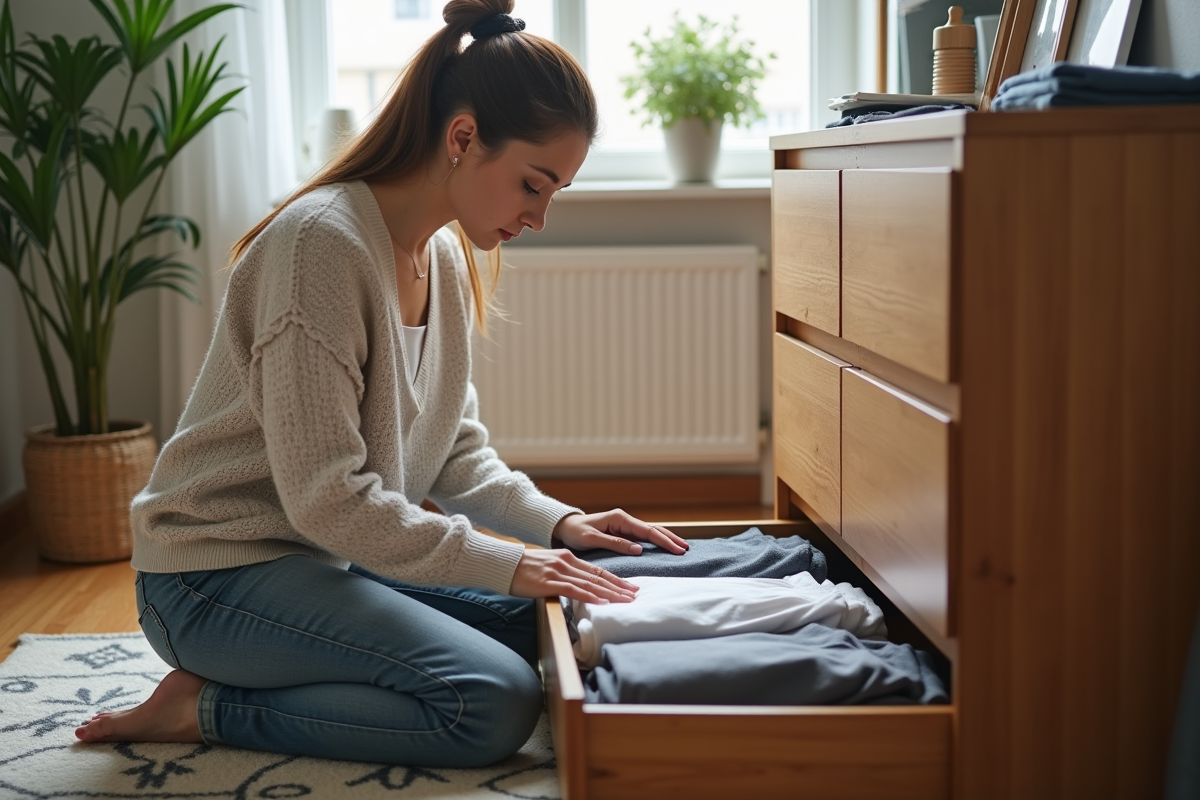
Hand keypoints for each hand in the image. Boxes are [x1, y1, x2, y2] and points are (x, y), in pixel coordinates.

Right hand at [509, 548, 638, 604]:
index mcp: (568, 557)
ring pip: (590, 583)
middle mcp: (567, 562)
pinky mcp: (549, 582)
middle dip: (619, 587)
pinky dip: (590, 596)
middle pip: (598, 576)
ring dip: (610, 593)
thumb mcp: (548, 564)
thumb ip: (564, 572)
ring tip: (625, 600)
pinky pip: (573, 590)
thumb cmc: (524, 567)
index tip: (630, 587)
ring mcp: (558, 572)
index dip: (615, 579)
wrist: (504, 564)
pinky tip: (601, 602)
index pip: (597, 570)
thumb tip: (577, 584)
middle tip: (635, 595)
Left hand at [551, 509, 689, 555]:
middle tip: (686, 549)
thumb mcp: (592, 539)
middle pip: (653, 529)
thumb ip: (615, 543)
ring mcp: (625, 526)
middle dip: (670, 539)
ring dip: (666, 539)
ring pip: (650, 533)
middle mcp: (625, 520)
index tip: (677, 549)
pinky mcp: (623, 532)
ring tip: (681, 547)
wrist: (566, 527)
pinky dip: (657, 541)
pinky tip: (666, 546)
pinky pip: (644, 537)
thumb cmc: (577, 533)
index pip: (647, 531)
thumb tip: (639, 549)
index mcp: (619, 519)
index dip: (663, 540)